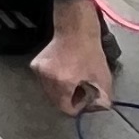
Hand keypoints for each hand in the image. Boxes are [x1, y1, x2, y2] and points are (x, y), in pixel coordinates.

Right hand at [32, 1, 115, 116]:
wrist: (75, 30)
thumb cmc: (90, 52)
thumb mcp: (103, 76)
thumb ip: (103, 97)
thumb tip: (100, 108)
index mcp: (63, 83)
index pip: (66, 108)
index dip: (78, 106)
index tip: (85, 96)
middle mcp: (47, 79)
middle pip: (56, 102)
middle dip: (69, 99)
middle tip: (81, 89)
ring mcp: (38, 72)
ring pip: (49, 92)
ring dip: (61, 91)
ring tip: (73, 80)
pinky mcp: (35, 66)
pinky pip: (45, 82)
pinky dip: (54, 82)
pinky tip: (64, 72)